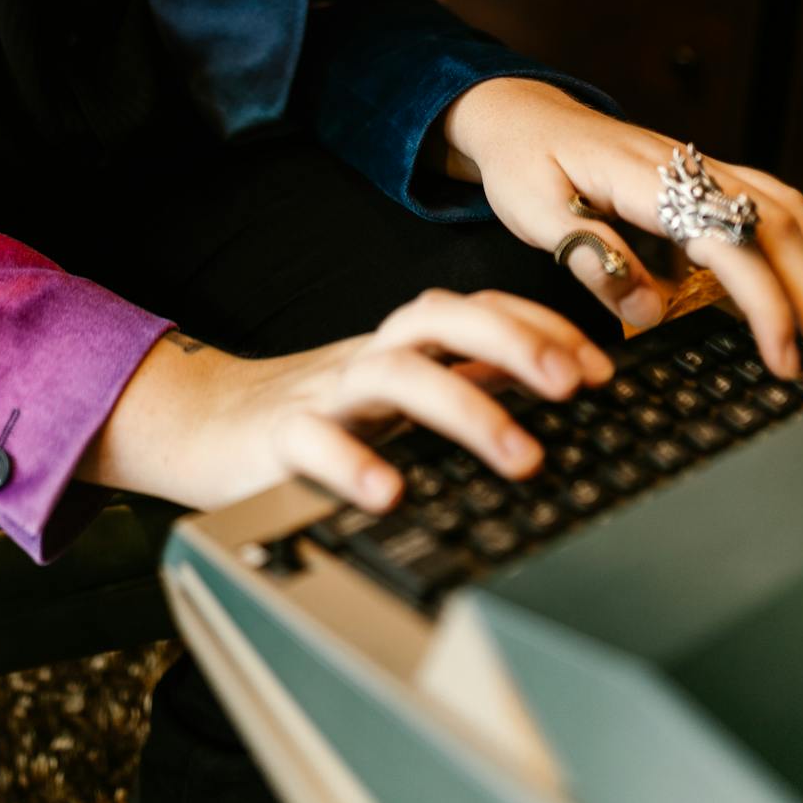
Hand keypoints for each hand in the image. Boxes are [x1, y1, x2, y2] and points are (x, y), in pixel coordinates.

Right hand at [197, 287, 614, 513]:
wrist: (202, 423)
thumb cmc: (316, 412)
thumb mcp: (398, 391)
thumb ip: (464, 380)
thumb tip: (558, 382)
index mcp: (401, 344)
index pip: (476, 309)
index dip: (540, 327)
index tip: (600, 366)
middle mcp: (370, 357)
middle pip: (442, 321)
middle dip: (513, 344)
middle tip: (573, 385)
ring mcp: (326, 394)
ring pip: (396, 377)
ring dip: (466, 409)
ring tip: (520, 457)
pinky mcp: (278, 437)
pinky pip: (316, 441)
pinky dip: (353, 462)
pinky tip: (390, 492)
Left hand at [443, 79, 802, 384]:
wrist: (521, 115)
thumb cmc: (524, 164)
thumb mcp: (532, 213)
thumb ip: (590, 258)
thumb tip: (650, 310)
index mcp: (645, 178)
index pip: (728, 242)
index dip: (764, 302)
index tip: (782, 356)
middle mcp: (687, 167)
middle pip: (776, 225)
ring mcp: (701, 169)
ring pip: (787, 210)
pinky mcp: (704, 178)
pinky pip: (773, 203)